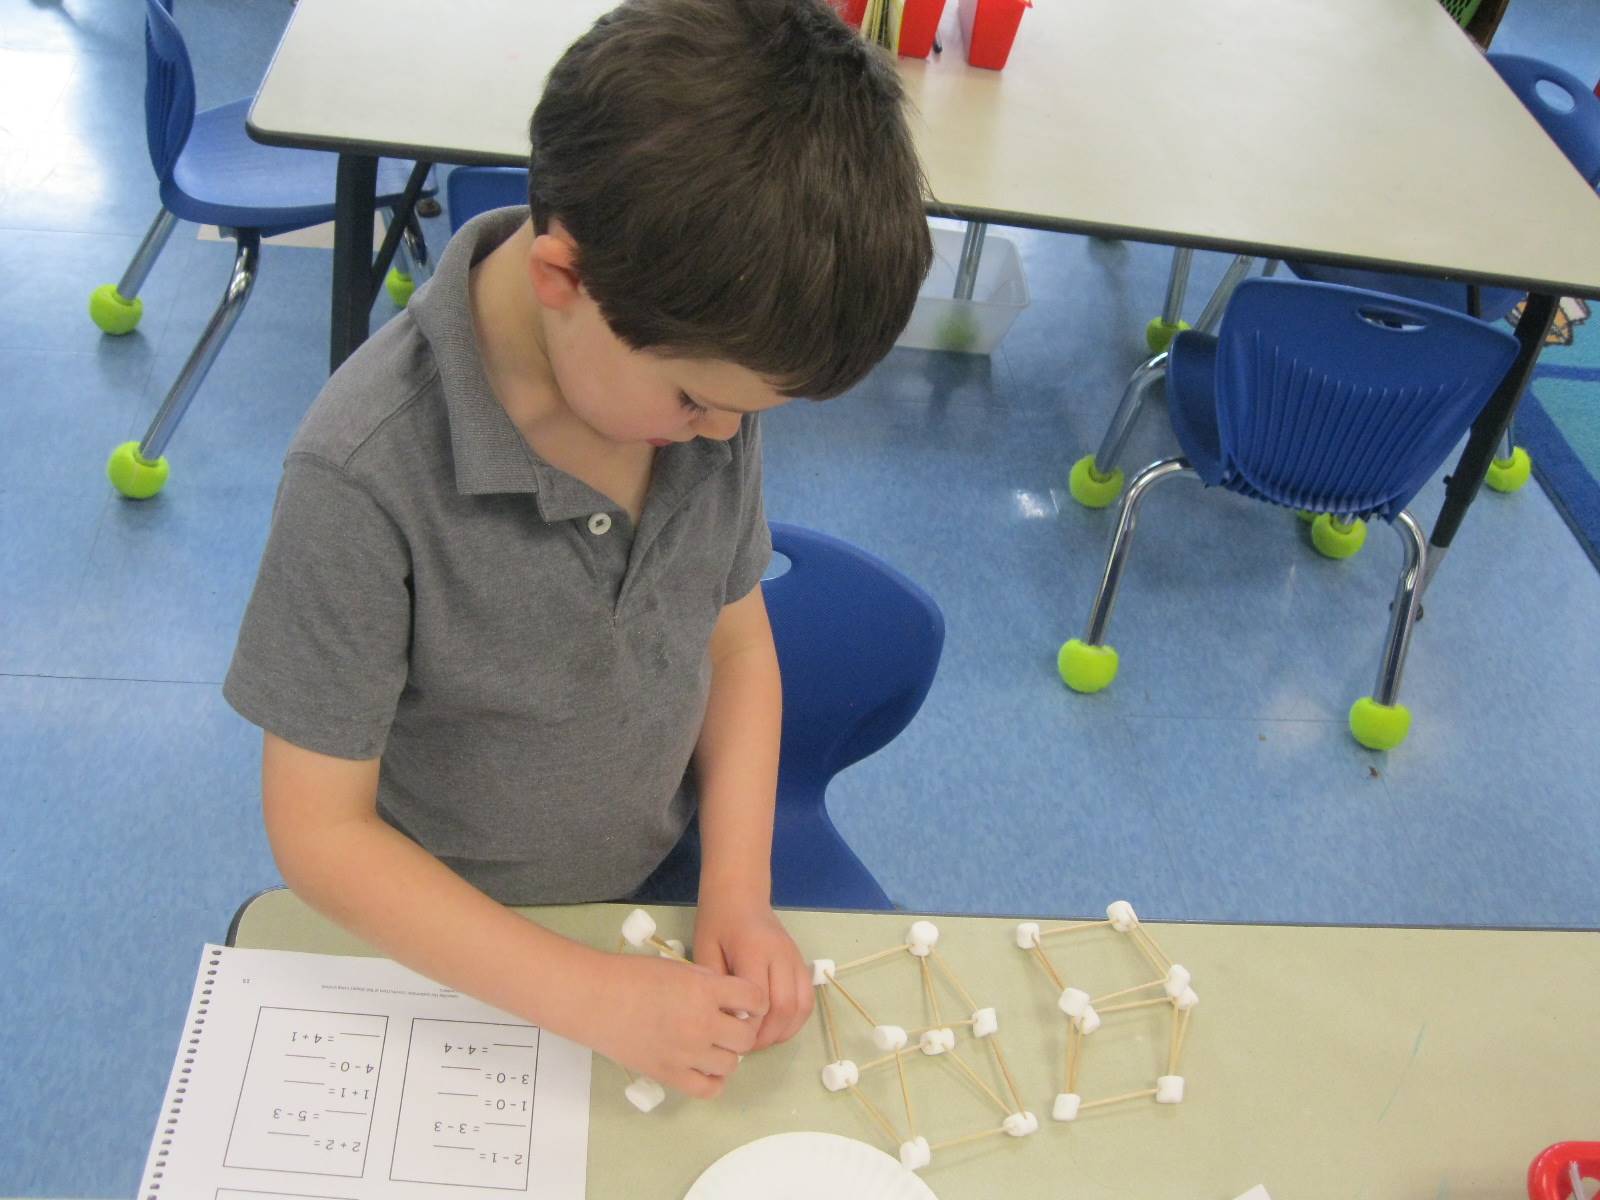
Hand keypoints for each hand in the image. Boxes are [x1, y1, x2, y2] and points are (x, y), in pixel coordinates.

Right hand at [582, 951, 765, 1099]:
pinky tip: (704, 1067)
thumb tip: (732, 1000)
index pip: (754, 999)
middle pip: (746, 1037)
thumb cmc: (631, 976)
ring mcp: (686, 1053)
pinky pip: (708, 1089)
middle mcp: (702, 1023)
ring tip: (712, 1045)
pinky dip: (713, 1080)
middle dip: (742, 1030)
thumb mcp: (678, 968)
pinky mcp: (669, 1075)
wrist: (595, 999)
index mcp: (705, 990)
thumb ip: (709, 983)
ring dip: (727, 1054)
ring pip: (732, 1064)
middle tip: (729, 1025)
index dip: (755, 1001)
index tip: (747, 1003)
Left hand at [693, 895, 813, 1051]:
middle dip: (766, 1035)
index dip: (747, 1026)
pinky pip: (807, 999)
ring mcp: (796, 959)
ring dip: (784, 1031)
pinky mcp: (802, 963)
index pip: (759, 1000)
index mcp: (754, 950)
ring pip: (802, 1007)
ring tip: (761, 1040)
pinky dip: (795, 1020)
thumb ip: (717, 986)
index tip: (729, 1036)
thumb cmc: (717, 922)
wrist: (741, 894)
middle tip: (745, 1046)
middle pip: (785, 1007)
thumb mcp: (704, 950)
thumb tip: (728, 1022)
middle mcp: (781, 955)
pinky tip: (776, 1027)